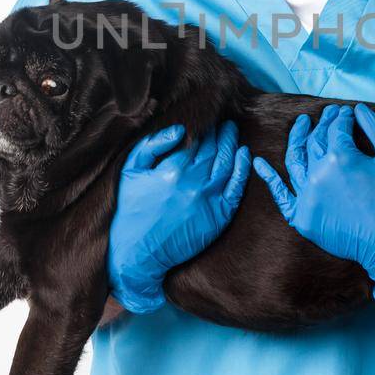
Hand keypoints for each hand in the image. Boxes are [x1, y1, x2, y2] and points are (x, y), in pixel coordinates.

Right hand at [109, 120, 250, 313]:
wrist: (138, 253)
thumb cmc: (131, 210)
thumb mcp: (130, 171)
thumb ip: (153, 145)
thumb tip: (179, 130)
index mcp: (173, 169)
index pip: (196, 141)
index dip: (204, 129)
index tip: (208, 121)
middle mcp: (194, 182)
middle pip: (215, 149)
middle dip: (221, 133)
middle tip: (225, 124)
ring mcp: (209, 200)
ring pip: (228, 164)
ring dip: (232, 145)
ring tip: (232, 133)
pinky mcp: (219, 216)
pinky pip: (237, 187)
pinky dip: (242, 168)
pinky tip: (244, 155)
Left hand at [252, 103, 374, 301]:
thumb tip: (359, 109)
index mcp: (341, 157)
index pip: (336, 128)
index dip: (342, 117)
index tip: (346, 112)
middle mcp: (318, 174)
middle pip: (315, 141)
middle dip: (322, 124)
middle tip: (328, 114)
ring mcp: (307, 197)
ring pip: (295, 160)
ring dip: (296, 139)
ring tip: (301, 125)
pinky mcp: (302, 217)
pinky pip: (280, 195)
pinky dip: (268, 178)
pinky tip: (259, 162)